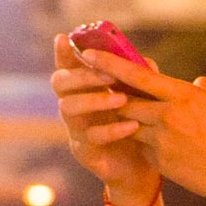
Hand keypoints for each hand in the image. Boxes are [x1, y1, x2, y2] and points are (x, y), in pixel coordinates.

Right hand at [51, 33, 159, 197]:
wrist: (143, 167)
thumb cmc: (139, 125)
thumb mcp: (141, 98)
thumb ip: (139, 78)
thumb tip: (145, 62)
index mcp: (84, 88)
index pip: (67, 65)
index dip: (63, 52)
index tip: (64, 38)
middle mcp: (74, 106)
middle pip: (60, 84)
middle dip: (81, 76)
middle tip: (107, 75)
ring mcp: (75, 129)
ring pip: (68, 109)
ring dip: (94, 100)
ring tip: (121, 99)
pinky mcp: (84, 152)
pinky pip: (90, 138)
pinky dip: (111, 130)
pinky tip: (132, 125)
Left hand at [76, 45, 205, 205]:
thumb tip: (194, 83)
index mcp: (184, 96)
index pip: (138, 76)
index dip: (110, 63)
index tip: (89, 54)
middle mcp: (167, 117)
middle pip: (125, 101)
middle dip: (113, 94)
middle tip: (105, 86)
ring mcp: (162, 142)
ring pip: (130, 125)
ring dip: (130, 119)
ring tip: (136, 115)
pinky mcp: (160, 163)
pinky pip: (144, 146)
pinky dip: (146, 141)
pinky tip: (164, 144)